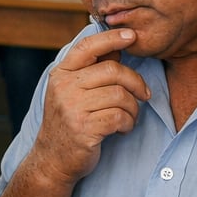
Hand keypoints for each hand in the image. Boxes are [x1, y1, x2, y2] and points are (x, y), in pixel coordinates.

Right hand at [27, 28, 148, 187]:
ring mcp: (72, 108)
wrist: (53, 159)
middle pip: (113, 71)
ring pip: (121, 95)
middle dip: (136, 83)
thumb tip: (116, 47)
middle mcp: (63, 88)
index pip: (87, 46)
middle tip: (144, 95)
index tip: (132, 36)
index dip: (112, 38)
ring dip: (133, 108)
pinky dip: (128, 123)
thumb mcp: (72, 92)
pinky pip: (120, 117)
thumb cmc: (69, 122)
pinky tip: (122, 129)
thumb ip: (90, 71)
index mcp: (61, 74)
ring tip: (128, 117)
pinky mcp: (84, 128)